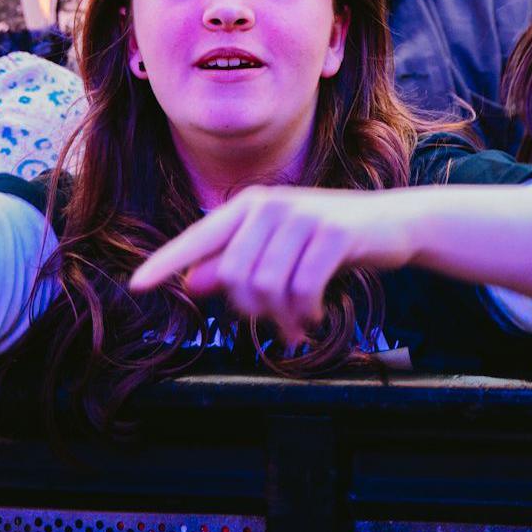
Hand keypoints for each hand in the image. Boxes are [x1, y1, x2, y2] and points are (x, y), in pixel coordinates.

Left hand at [128, 187, 418, 342]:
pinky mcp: (332, 233)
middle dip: (252, 311)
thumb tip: (191, 283)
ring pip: (267, 285)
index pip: (198, 236)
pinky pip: (302, 287)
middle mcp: (271, 204)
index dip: (166, 262)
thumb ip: (237, 263)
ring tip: (297, 327)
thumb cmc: (331, 239)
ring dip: (282, 319)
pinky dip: (306, 312)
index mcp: (251, 205)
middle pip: (234, 274)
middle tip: (275, 327)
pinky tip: (315, 316)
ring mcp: (302, 215)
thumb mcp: (280, 249)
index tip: (137, 285)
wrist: (395, 223)